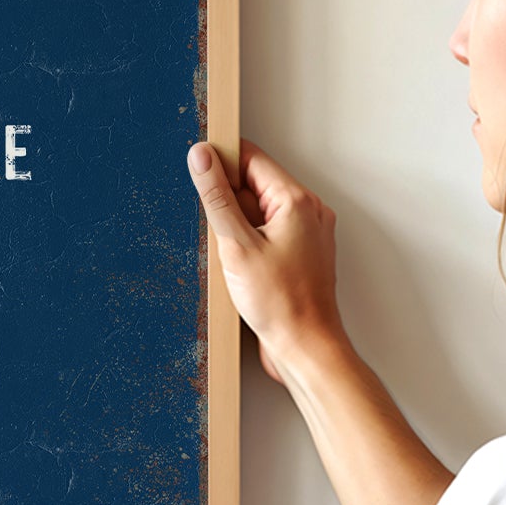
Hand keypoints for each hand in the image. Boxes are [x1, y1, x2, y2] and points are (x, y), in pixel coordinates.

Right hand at [187, 140, 345, 383]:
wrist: (305, 347)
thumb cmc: (281, 303)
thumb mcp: (236, 245)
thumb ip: (217, 197)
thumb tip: (202, 157)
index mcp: (296, 201)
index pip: (252, 159)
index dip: (221, 162)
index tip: (197, 170)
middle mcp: (308, 212)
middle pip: (255, 186)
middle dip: (228, 203)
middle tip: (219, 233)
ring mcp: (306, 234)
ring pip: (259, 212)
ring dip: (237, 228)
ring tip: (234, 258)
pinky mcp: (299, 255)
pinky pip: (266, 234)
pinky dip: (248, 244)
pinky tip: (241, 269)